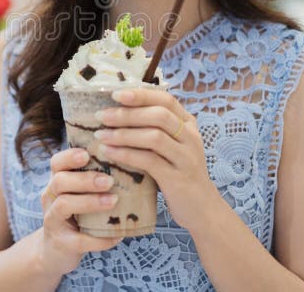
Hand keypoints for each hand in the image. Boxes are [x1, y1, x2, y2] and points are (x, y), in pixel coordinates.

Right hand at [36, 147, 122, 275]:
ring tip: (113, 201)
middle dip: (85, 179)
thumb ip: (94, 181)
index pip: (57, 163)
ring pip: (64, 205)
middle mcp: (50, 198)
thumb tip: (132, 166)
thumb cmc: (76, 216)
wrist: (56, 250)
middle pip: (60, 181)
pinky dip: (100, 239)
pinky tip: (118, 235)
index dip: (69, 156)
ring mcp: (53, 220)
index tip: (87, 154)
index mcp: (57, 182)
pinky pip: (80, 239)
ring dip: (90, 202)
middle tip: (109, 181)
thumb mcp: (79, 195)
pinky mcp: (61, 243)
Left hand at [93, 87, 216, 231]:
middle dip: (127, 113)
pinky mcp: (178, 178)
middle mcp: (191, 137)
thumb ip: (154, 129)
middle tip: (101, 116)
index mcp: (188, 124)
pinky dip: (126, 154)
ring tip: (101, 135)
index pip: (166, 99)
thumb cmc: (177, 173)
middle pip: (159, 115)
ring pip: (154, 137)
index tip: (115, 94)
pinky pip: (149, 161)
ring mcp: (187, 158)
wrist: (202, 210)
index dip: (140, 94)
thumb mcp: (171, 146)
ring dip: (123, 134)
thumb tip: (116, 111)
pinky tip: (109, 153)